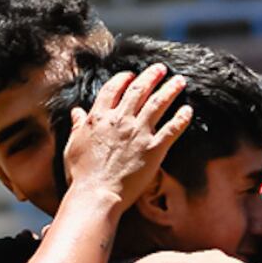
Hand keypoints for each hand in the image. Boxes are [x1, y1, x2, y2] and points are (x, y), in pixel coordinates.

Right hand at [61, 64, 192, 206]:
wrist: (97, 194)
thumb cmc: (82, 174)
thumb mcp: (73, 145)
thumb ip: (78, 126)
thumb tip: (77, 112)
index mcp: (100, 118)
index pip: (113, 89)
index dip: (123, 79)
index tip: (131, 75)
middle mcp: (120, 120)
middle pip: (139, 91)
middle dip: (151, 77)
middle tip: (161, 69)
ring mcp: (138, 133)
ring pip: (158, 103)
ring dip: (170, 90)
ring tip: (179, 81)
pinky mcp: (154, 149)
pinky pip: (172, 129)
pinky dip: (181, 118)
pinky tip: (188, 110)